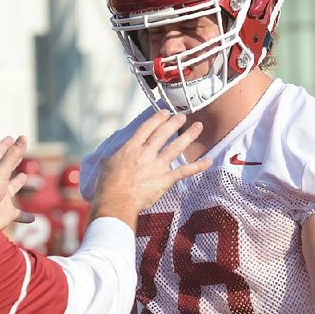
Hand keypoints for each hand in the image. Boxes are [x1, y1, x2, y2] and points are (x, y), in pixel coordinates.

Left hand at [0, 135, 33, 229]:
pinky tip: (32, 218)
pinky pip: (18, 215)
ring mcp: (1, 198)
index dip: (4, 146)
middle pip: (5, 169)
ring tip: (23, 177)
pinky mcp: (6, 213)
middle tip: (19, 153)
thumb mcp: (0, 171)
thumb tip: (23, 137)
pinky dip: (25, 216)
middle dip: (12, 161)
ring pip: (11, 189)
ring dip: (17, 183)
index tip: (11, 138)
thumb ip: (12, 155)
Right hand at [91, 111, 211, 229]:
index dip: (157, 119)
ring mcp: (157, 166)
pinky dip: (197, 167)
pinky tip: (208, 161)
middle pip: (163, 133)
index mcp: (131, 148)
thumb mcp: (106, 165)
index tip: (164, 112)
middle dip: (174, 123)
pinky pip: (184, 172)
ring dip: (188, 136)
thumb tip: (109, 157)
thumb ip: (113, 157)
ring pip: (176, 147)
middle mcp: (146, 153)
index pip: (146, 128)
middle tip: (182, 116)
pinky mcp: (165, 179)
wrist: (116, 201)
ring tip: (198, 127)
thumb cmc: (107, 186)